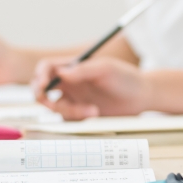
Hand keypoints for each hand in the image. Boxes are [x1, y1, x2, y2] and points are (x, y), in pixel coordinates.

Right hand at [34, 56, 148, 119]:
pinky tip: (94, 112)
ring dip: (69, 111)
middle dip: (43, 97)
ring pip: (54, 105)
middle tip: (52, 103)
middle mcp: (71, 80)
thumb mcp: (106, 70)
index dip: (39, 76)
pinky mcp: (80, 110)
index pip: (46, 67)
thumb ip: (84, 70)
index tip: (44, 86)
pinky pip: (67, 117)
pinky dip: (77, 116)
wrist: (142, 96)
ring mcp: (74, 96)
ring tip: (92, 110)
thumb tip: (61, 73)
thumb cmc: (127, 78)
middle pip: (42, 88)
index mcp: (74, 66)